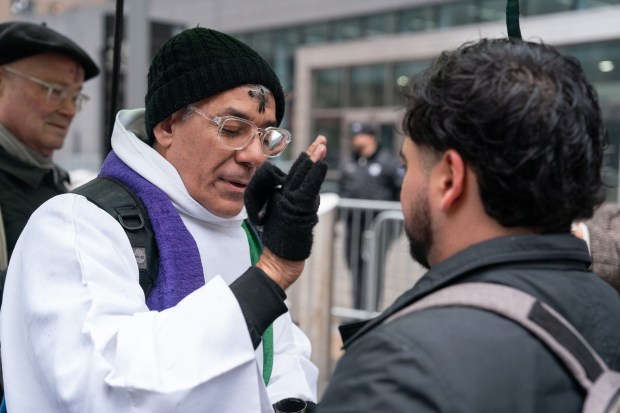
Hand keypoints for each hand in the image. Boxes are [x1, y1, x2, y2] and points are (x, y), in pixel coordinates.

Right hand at [246, 136, 327, 288]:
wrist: (275, 262)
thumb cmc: (282, 246)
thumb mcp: (288, 221)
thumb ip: (294, 207)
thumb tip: (307, 198)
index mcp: (281, 197)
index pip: (296, 174)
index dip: (307, 159)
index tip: (316, 145)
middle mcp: (283, 197)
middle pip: (299, 171)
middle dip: (312, 154)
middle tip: (321, 139)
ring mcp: (288, 203)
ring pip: (303, 177)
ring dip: (314, 160)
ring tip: (322, 145)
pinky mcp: (295, 211)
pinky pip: (307, 190)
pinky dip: (315, 176)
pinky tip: (322, 165)